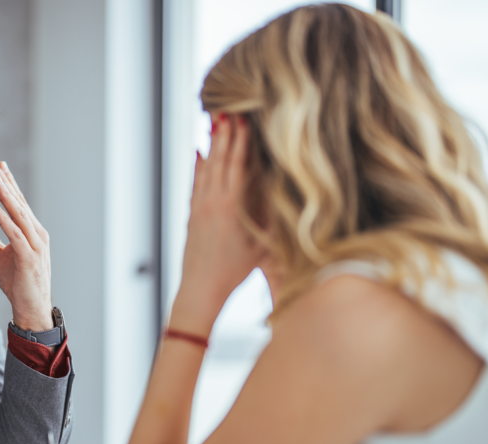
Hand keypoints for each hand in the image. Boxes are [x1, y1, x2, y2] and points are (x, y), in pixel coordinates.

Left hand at [0, 160, 52, 331]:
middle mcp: (36, 233)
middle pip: (19, 203)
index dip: (8, 184)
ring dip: (6, 194)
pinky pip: (15, 234)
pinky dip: (5, 219)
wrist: (32, 308)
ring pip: (18, 214)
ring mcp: (35, 244)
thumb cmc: (19, 282)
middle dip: (6, 182)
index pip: (18, 202)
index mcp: (31, 231)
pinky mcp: (29, 257)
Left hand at [171, 114, 268, 334]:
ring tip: (213, 121)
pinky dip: (198, 165)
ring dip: (211, 144)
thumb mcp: (261, 249)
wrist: (200, 290)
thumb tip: (295, 206)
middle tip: (227, 109)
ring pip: (205, 168)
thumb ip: (274, 225)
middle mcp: (212, 203)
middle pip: (219, 161)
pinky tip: (198, 151)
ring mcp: (200, 208)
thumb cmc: (233, 274)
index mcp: (230, 208)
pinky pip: (195, 183)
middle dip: (225, 134)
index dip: (241, 142)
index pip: (236, 167)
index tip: (243, 119)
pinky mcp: (192, 215)